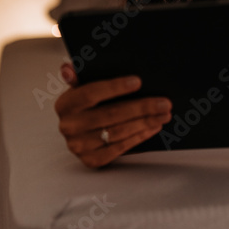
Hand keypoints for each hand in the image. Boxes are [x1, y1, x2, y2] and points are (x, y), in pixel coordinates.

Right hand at [54, 63, 172, 167]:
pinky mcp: (92, 160)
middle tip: (163, 103)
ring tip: (163, 114)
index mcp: (65, 104)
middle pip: (110, 115)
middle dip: (140, 108)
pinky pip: (119, 148)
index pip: (90, 93)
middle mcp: (68, 126)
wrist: (83, 133)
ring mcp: (79, 146)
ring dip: (144, 123)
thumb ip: (78, 76)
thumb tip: (67, 68)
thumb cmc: (88, 105)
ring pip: (117, 132)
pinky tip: (152, 127)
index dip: (114, 87)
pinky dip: (139, 137)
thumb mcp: (82, 88)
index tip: (138, 82)